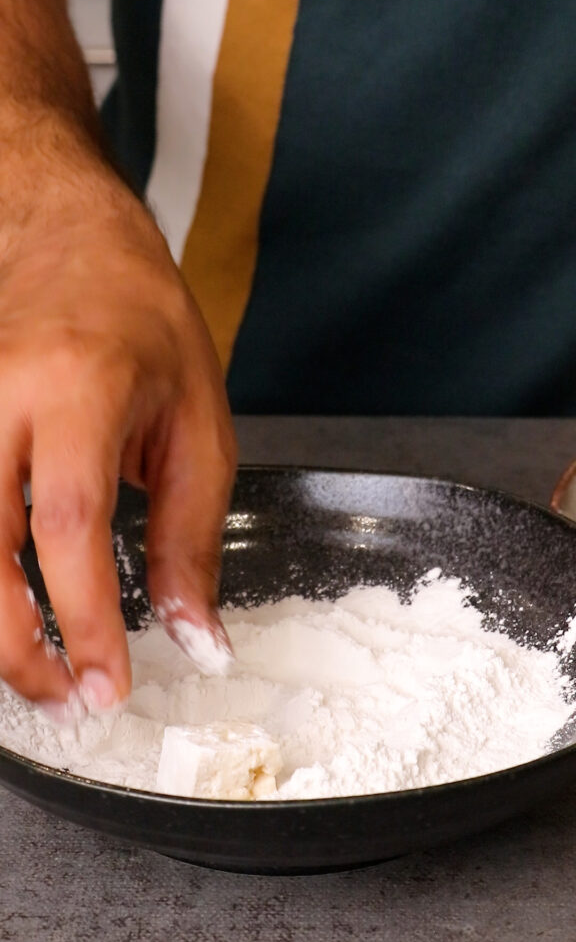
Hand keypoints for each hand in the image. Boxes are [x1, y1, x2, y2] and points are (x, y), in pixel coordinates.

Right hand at [0, 159, 236, 716]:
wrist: (71, 242)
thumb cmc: (146, 327)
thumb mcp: (200, 426)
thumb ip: (193, 538)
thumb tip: (195, 637)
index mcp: (80, 386)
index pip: (68, 521)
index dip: (85, 619)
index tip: (108, 684)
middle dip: (14, 646)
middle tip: (65, 699)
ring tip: (35, 673)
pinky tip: (7, 611)